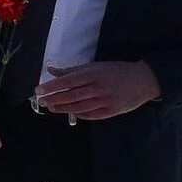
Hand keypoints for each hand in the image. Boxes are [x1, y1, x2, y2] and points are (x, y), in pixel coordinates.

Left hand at [37, 59, 159, 119]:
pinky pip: (92, 115)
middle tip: (41, 101)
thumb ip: (72, 70)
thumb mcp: (95, 66)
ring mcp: (106, 101)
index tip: (38, 90)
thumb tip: (51, 70)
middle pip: (71, 96)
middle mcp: (98, 88)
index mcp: (93, 74)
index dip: (51, 86)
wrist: (143, 80)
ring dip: (63, 108)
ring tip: (51, 107)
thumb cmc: (116, 71)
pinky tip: (70, 112)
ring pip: (80, 107)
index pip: (67, 81)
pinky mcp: (112, 111)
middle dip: (54, 99)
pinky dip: (79, 114)